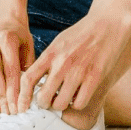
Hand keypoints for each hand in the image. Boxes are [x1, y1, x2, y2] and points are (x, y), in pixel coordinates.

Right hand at [0, 17, 35, 115]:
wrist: (5, 22)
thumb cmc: (20, 38)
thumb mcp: (29, 48)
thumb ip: (28, 68)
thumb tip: (29, 96)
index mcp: (7, 38)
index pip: (11, 70)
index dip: (14, 91)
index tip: (20, 107)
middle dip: (3, 98)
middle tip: (11, 114)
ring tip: (0, 115)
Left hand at [28, 1, 130, 119]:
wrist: (107, 23)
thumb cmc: (82, 35)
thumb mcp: (58, 43)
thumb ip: (48, 61)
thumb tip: (35, 82)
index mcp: (50, 53)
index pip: (28, 79)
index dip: (22, 96)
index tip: (22, 106)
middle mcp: (62, 63)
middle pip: (43, 97)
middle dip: (44, 104)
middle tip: (49, 102)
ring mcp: (78, 71)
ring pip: (61, 104)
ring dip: (61, 105)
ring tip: (65, 99)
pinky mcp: (95, 77)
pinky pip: (80, 103)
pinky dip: (77, 104)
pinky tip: (79, 96)